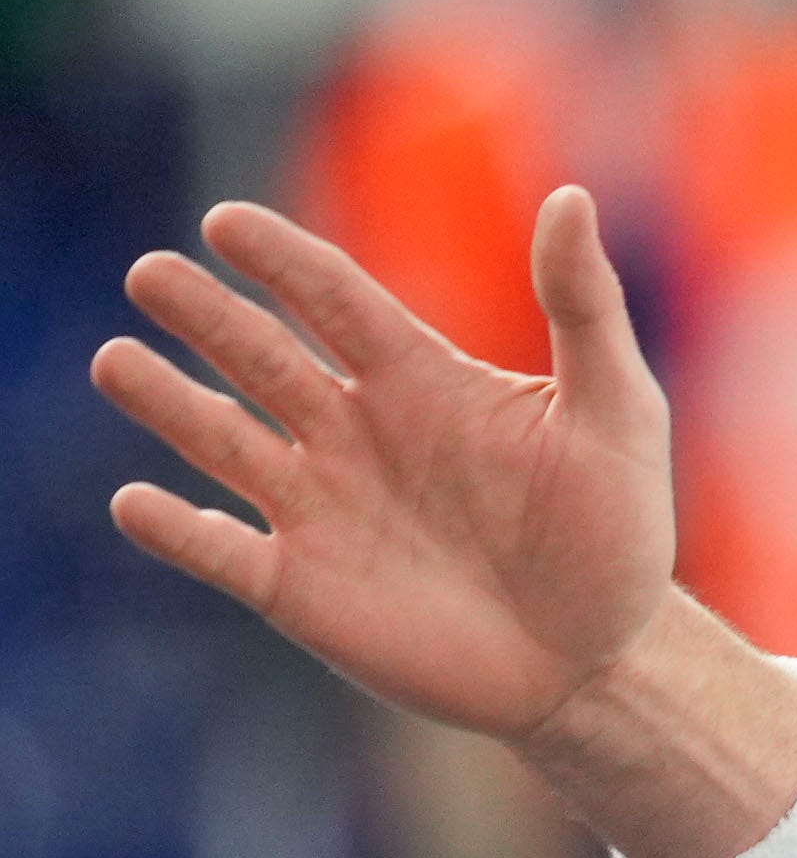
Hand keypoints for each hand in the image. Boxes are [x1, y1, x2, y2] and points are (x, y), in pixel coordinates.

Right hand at [94, 193, 679, 740]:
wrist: (602, 660)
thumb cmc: (616, 532)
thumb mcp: (618, 413)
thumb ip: (584, 309)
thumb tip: (572, 197)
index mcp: (417, 377)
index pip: (333, 297)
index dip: (282, 259)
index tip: (227, 223)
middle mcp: (352, 431)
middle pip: (259, 355)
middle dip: (204, 315)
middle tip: (152, 274)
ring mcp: (319, 507)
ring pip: (221, 440)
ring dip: (167, 402)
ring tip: (116, 360)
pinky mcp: (301, 588)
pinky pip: (220, 552)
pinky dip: (176, 531)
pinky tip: (137, 501)